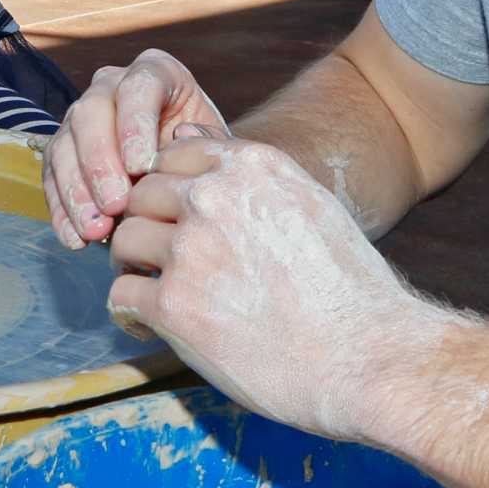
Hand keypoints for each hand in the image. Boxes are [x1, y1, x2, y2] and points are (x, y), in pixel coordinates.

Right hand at [42, 48, 228, 247]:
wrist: (191, 177)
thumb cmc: (208, 158)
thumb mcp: (217, 148)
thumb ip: (207, 143)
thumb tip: (182, 136)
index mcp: (156, 72)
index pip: (138, 86)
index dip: (135, 125)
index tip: (141, 167)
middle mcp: (112, 86)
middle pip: (92, 112)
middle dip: (100, 162)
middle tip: (116, 205)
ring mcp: (83, 118)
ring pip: (66, 145)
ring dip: (77, 192)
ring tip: (96, 231)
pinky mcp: (65, 152)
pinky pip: (53, 177)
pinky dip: (63, 211)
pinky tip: (77, 240)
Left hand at [107, 133, 445, 439]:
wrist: (368, 358)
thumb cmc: (347, 289)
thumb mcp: (306, 202)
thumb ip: (243, 170)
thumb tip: (185, 129)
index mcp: (252, 166)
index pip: (173, 153)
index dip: (171, 190)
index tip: (182, 220)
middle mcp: (215, 196)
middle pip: (141, 194)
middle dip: (147, 225)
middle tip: (163, 261)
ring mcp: (190, 248)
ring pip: (123, 240)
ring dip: (134, 266)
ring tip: (159, 294)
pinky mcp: (173, 304)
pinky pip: (120, 295)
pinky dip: (130, 313)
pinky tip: (153, 327)